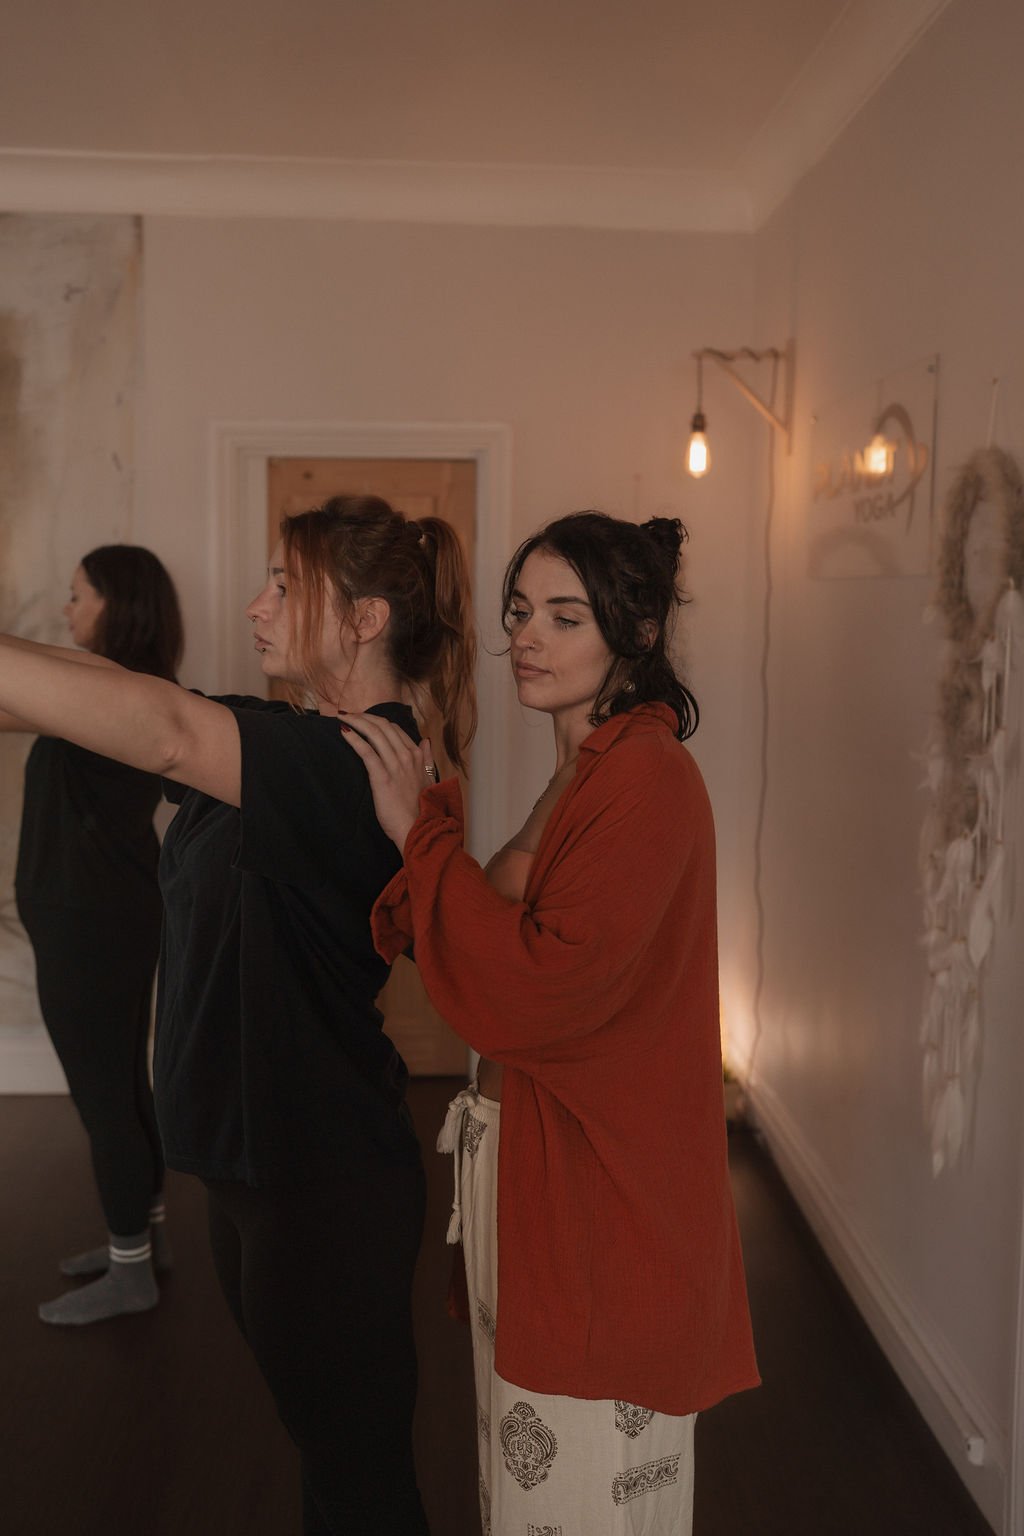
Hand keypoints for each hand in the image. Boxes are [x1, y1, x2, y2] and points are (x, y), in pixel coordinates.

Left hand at [340, 713, 439, 851]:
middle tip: (349, 714)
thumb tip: (426, 741)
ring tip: (343, 718)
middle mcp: (407, 756)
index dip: (377, 721)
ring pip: (374, 733)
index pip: (395, 728)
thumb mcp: (429, 779)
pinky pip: (366, 751)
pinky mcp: (382, 776)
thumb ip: (427, 758)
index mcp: (417, 756)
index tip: (364, 719)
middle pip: (383, 726)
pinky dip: (354, 738)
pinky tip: (344, 732)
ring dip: (356, 722)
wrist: (418, 828)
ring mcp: (395, 765)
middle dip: (364, 716)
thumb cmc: (421, 808)